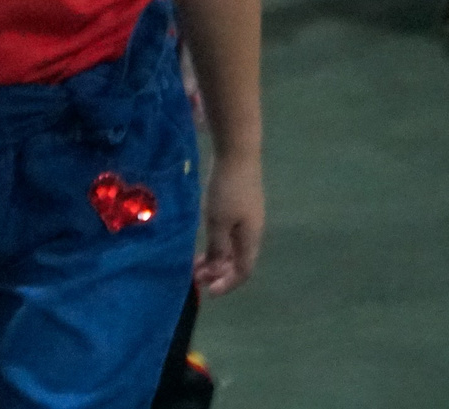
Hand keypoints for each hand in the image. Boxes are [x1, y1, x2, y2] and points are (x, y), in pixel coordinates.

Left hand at [195, 155, 263, 295]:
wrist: (238, 156)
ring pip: (233, 249)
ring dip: (216, 259)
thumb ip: (218, 246)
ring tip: (195, 263)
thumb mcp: (218, 221)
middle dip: (218, 273)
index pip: (243, 271)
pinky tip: (205, 241)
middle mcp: (253, 233)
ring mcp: (248, 220)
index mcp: (250, 239)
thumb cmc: (227, 190)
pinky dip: (217, 244)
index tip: (208, 291)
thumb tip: (218, 268)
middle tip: (195, 277)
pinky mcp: (241, 208)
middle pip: (238, 262)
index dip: (227, 284)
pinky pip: (230, 236)